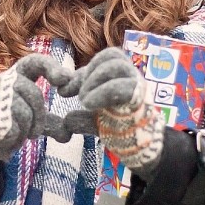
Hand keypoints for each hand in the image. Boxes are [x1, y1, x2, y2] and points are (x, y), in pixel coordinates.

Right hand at [0, 53, 71, 169]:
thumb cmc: (5, 121)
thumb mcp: (31, 120)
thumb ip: (50, 123)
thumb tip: (68, 133)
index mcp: (16, 76)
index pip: (35, 62)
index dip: (52, 67)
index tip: (65, 80)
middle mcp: (4, 81)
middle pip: (34, 95)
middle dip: (39, 118)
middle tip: (34, 134)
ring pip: (24, 114)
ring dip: (25, 131)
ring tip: (15, 136)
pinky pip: (13, 130)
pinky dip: (13, 141)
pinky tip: (5, 142)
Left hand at [68, 47, 165, 171]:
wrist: (141, 149)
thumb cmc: (121, 130)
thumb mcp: (97, 118)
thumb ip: (83, 114)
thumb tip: (66, 118)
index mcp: (121, 77)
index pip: (103, 59)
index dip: (82, 72)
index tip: (63, 91)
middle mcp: (131, 77)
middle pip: (112, 55)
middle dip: (90, 71)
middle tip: (79, 94)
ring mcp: (137, 86)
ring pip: (117, 65)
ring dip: (94, 80)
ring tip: (84, 101)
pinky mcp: (139, 99)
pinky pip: (120, 86)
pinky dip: (100, 93)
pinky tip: (88, 105)